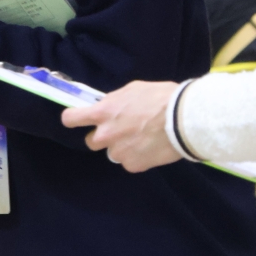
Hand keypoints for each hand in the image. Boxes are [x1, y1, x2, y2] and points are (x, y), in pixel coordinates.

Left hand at [61, 80, 182, 171]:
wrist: (186, 119)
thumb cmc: (161, 98)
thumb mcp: (132, 90)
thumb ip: (114, 101)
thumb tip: (107, 105)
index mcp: (102, 113)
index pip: (70, 119)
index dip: (73, 119)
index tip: (79, 119)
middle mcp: (106, 135)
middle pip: (91, 141)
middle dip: (103, 136)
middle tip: (122, 130)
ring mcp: (119, 152)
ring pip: (113, 153)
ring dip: (122, 148)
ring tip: (142, 140)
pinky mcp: (134, 165)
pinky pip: (130, 162)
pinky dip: (138, 157)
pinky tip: (152, 148)